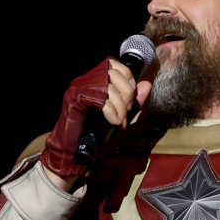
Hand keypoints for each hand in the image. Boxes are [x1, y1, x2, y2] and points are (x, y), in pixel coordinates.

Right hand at [41, 58, 150, 183]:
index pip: (115, 65)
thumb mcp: (121, 117)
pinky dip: (110, 111)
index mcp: (94, 81)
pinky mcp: (73, 99)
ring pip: (107, 86)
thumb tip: (146, 84)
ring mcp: (77, 88)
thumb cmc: (95, 137)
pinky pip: (98, 97)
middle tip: (125, 114)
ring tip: (119, 121)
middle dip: (127, 94)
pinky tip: (113, 122)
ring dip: (119, 105)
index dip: (128, 79)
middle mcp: (85, 80)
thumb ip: (134, 102)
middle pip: (114, 73)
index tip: (130, 100)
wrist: (74, 154)